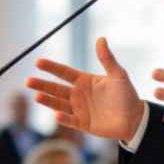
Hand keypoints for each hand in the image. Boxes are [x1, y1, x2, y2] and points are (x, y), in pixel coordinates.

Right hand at [27, 37, 144, 142]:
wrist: (134, 118)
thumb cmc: (127, 95)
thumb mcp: (118, 75)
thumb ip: (107, 59)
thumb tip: (101, 38)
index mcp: (84, 81)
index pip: (63, 72)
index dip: (51, 67)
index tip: (38, 62)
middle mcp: (78, 94)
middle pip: (56, 88)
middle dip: (42, 85)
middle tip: (28, 81)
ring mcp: (79, 109)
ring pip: (59, 104)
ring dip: (48, 100)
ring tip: (36, 96)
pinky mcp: (83, 124)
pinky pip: (70, 121)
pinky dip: (63, 118)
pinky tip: (57, 114)